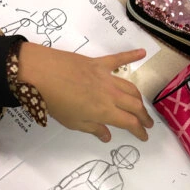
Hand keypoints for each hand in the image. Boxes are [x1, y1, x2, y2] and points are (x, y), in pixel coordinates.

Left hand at [17, 43, 153, 141]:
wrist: (40, 73)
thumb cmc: (55, 102)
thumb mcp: (73, 123)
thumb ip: (93, 129)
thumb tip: (108, 136)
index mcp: (105, 111)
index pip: (129, 123)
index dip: (139, 131)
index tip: (144, 137)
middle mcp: (111, 94)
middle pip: (134, 105)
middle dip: (143, 116)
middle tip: (148, 124)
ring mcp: (106, 76)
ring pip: (130, 88)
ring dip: (139, 98)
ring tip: (141, 106)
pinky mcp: (98, 63)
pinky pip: (119, 59)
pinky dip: (132, 56)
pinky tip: (143, 53)